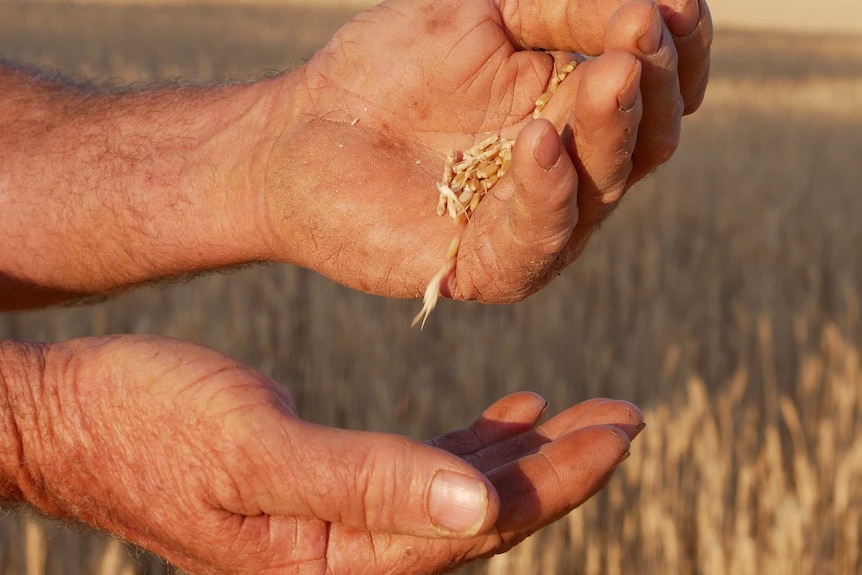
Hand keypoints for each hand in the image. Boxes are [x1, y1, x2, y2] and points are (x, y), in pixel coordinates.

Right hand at [17, 335, 642, 573]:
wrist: (80, 416)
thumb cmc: (150, 426)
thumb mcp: (253, 454)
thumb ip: (362, 485)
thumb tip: (478, 515)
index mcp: (333, 562)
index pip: (472, 530)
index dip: (556, 482)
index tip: (619, 431)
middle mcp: (344, 555)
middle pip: (479, 518)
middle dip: (560, 470)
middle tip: (627, 418)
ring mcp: (336, 524)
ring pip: (459, 494)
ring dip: (525, 458)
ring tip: (586, 417)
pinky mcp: (327, 487)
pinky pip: (420, 472)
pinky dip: (471, 446)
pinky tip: (511, 420)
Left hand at [263, 0, 711, 302]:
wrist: (300, 133)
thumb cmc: (387, 66)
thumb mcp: (480, 11)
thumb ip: (561, 7)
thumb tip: (649, 5)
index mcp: (572, 103)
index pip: (654, 86)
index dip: (680, 51)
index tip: (673, 7)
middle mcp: (569, 167)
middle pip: (644, 139)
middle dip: (650, 86)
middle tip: (639, 36)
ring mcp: (534, 220)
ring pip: (604, 187)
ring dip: (611, 129)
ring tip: (610, 71)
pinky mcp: (490, 265)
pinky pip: (539, 237)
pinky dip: (547, 190)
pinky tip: (537, 139)